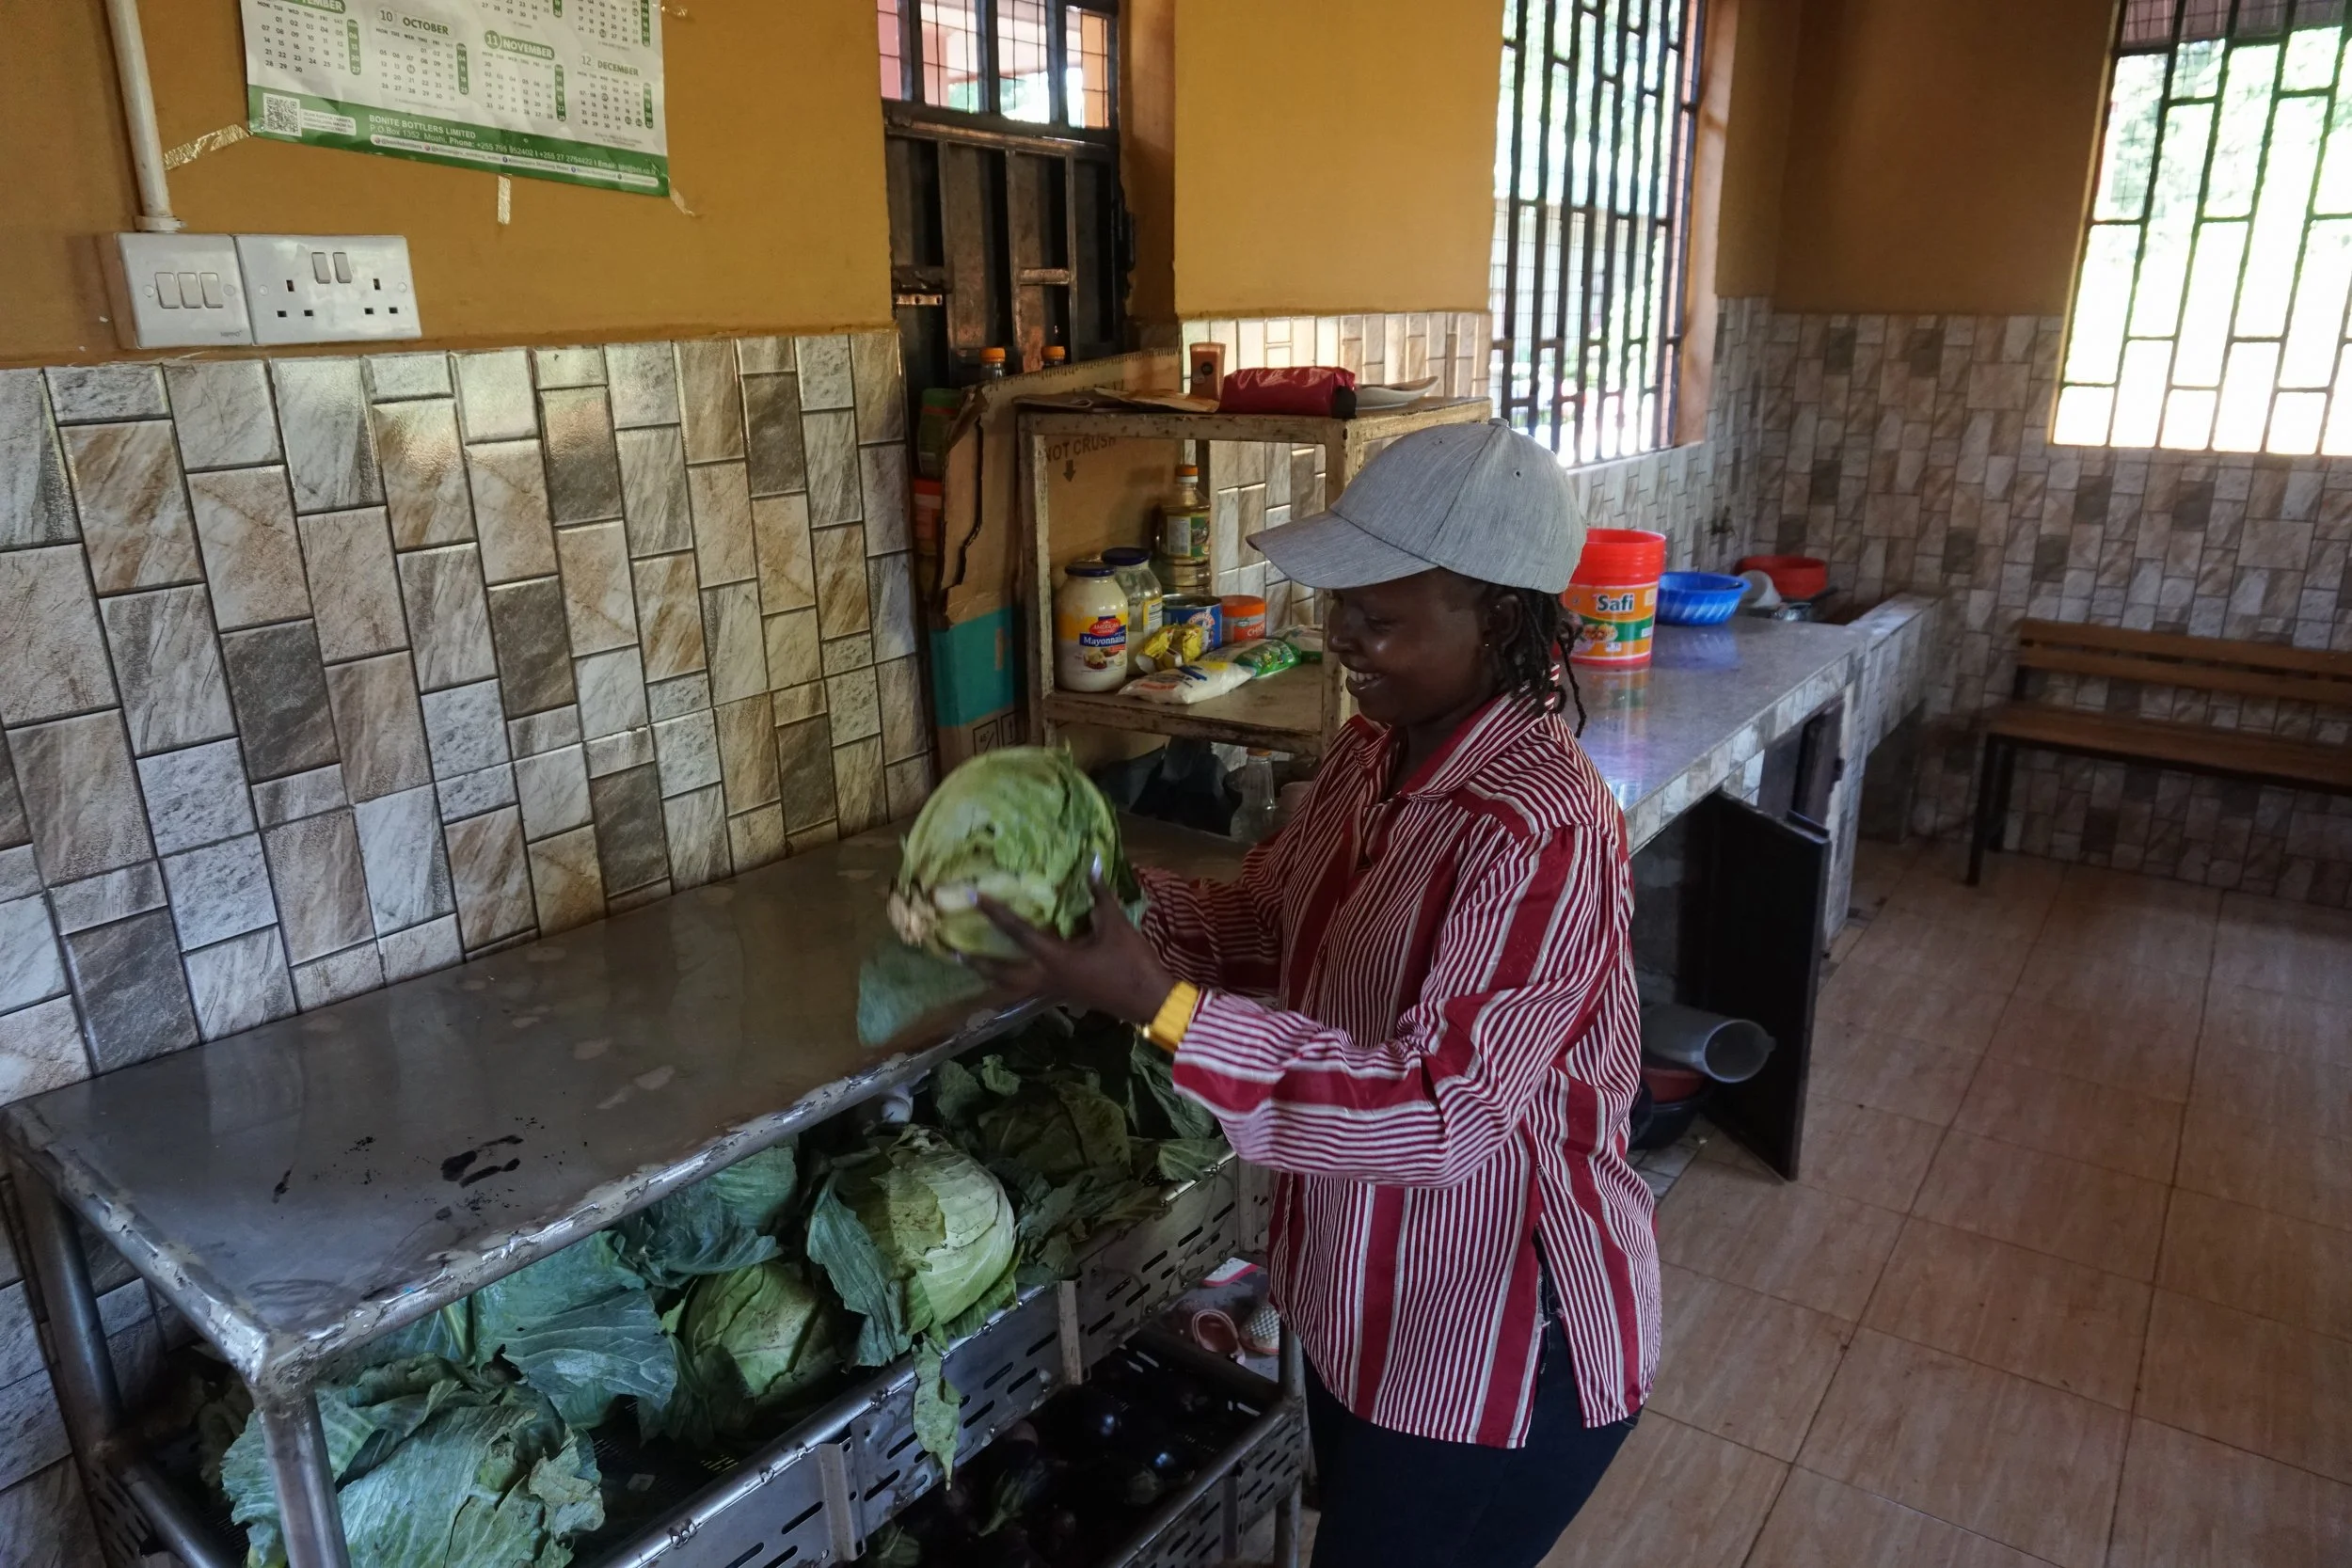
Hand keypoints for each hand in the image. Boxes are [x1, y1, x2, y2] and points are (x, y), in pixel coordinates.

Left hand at [972, 880, 1176, 1025]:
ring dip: (990, 975)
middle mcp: (1047, 978)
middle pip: (1001, 974)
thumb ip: (1099, 894)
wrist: (1149, 1000)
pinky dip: (1011, 981)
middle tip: (950, 951)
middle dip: (976, 962)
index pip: (1018, 932)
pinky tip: (1008, 973)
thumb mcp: (1115, 925)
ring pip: (1011, 986)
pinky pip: (1027, 989)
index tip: (975, 896)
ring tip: (969, 964)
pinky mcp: (1063, 995)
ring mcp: (1053, 990)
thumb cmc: (1131, 963)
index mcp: (1056, 959)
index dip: (996, 912)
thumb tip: (1091, 861)